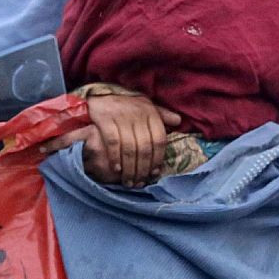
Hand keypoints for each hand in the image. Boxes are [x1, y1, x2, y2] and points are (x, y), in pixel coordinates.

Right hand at [41, 95, 180, 186]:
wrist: (99, 96)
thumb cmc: (126, 105)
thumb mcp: (145, 106)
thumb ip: (161, 115)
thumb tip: (179, 121)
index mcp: (150, 112)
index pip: (159, 140)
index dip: (158, 159)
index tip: (154, 173)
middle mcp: (138, 114)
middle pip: (144, 147)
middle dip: (143, 169)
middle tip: (139, 183)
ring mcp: (121, 116)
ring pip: (130, 148)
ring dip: (130, 168)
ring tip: (128, 181)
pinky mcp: (105, 119)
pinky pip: (113, 142)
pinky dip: (115, 158)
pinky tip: (116, 169)